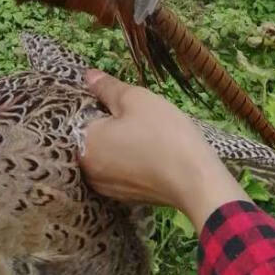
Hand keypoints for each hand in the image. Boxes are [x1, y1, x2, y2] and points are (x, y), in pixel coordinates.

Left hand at [80, 70, 247, 232]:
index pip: (78, 116)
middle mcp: (87, 170)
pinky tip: (147, 154)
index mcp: (85, 144)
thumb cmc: (163, 134)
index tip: (119, 102)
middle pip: (90, 138)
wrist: (196, 181)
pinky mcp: (124, 198)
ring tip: (142, 135)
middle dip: (106, 125)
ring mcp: (105, 188)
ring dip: (116, 145)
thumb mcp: (136, 99)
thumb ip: (107, 87)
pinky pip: (118, 172)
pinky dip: (127, 162)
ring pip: (104, 156)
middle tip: (134, 117)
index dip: (98, 104)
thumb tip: (87, 76)